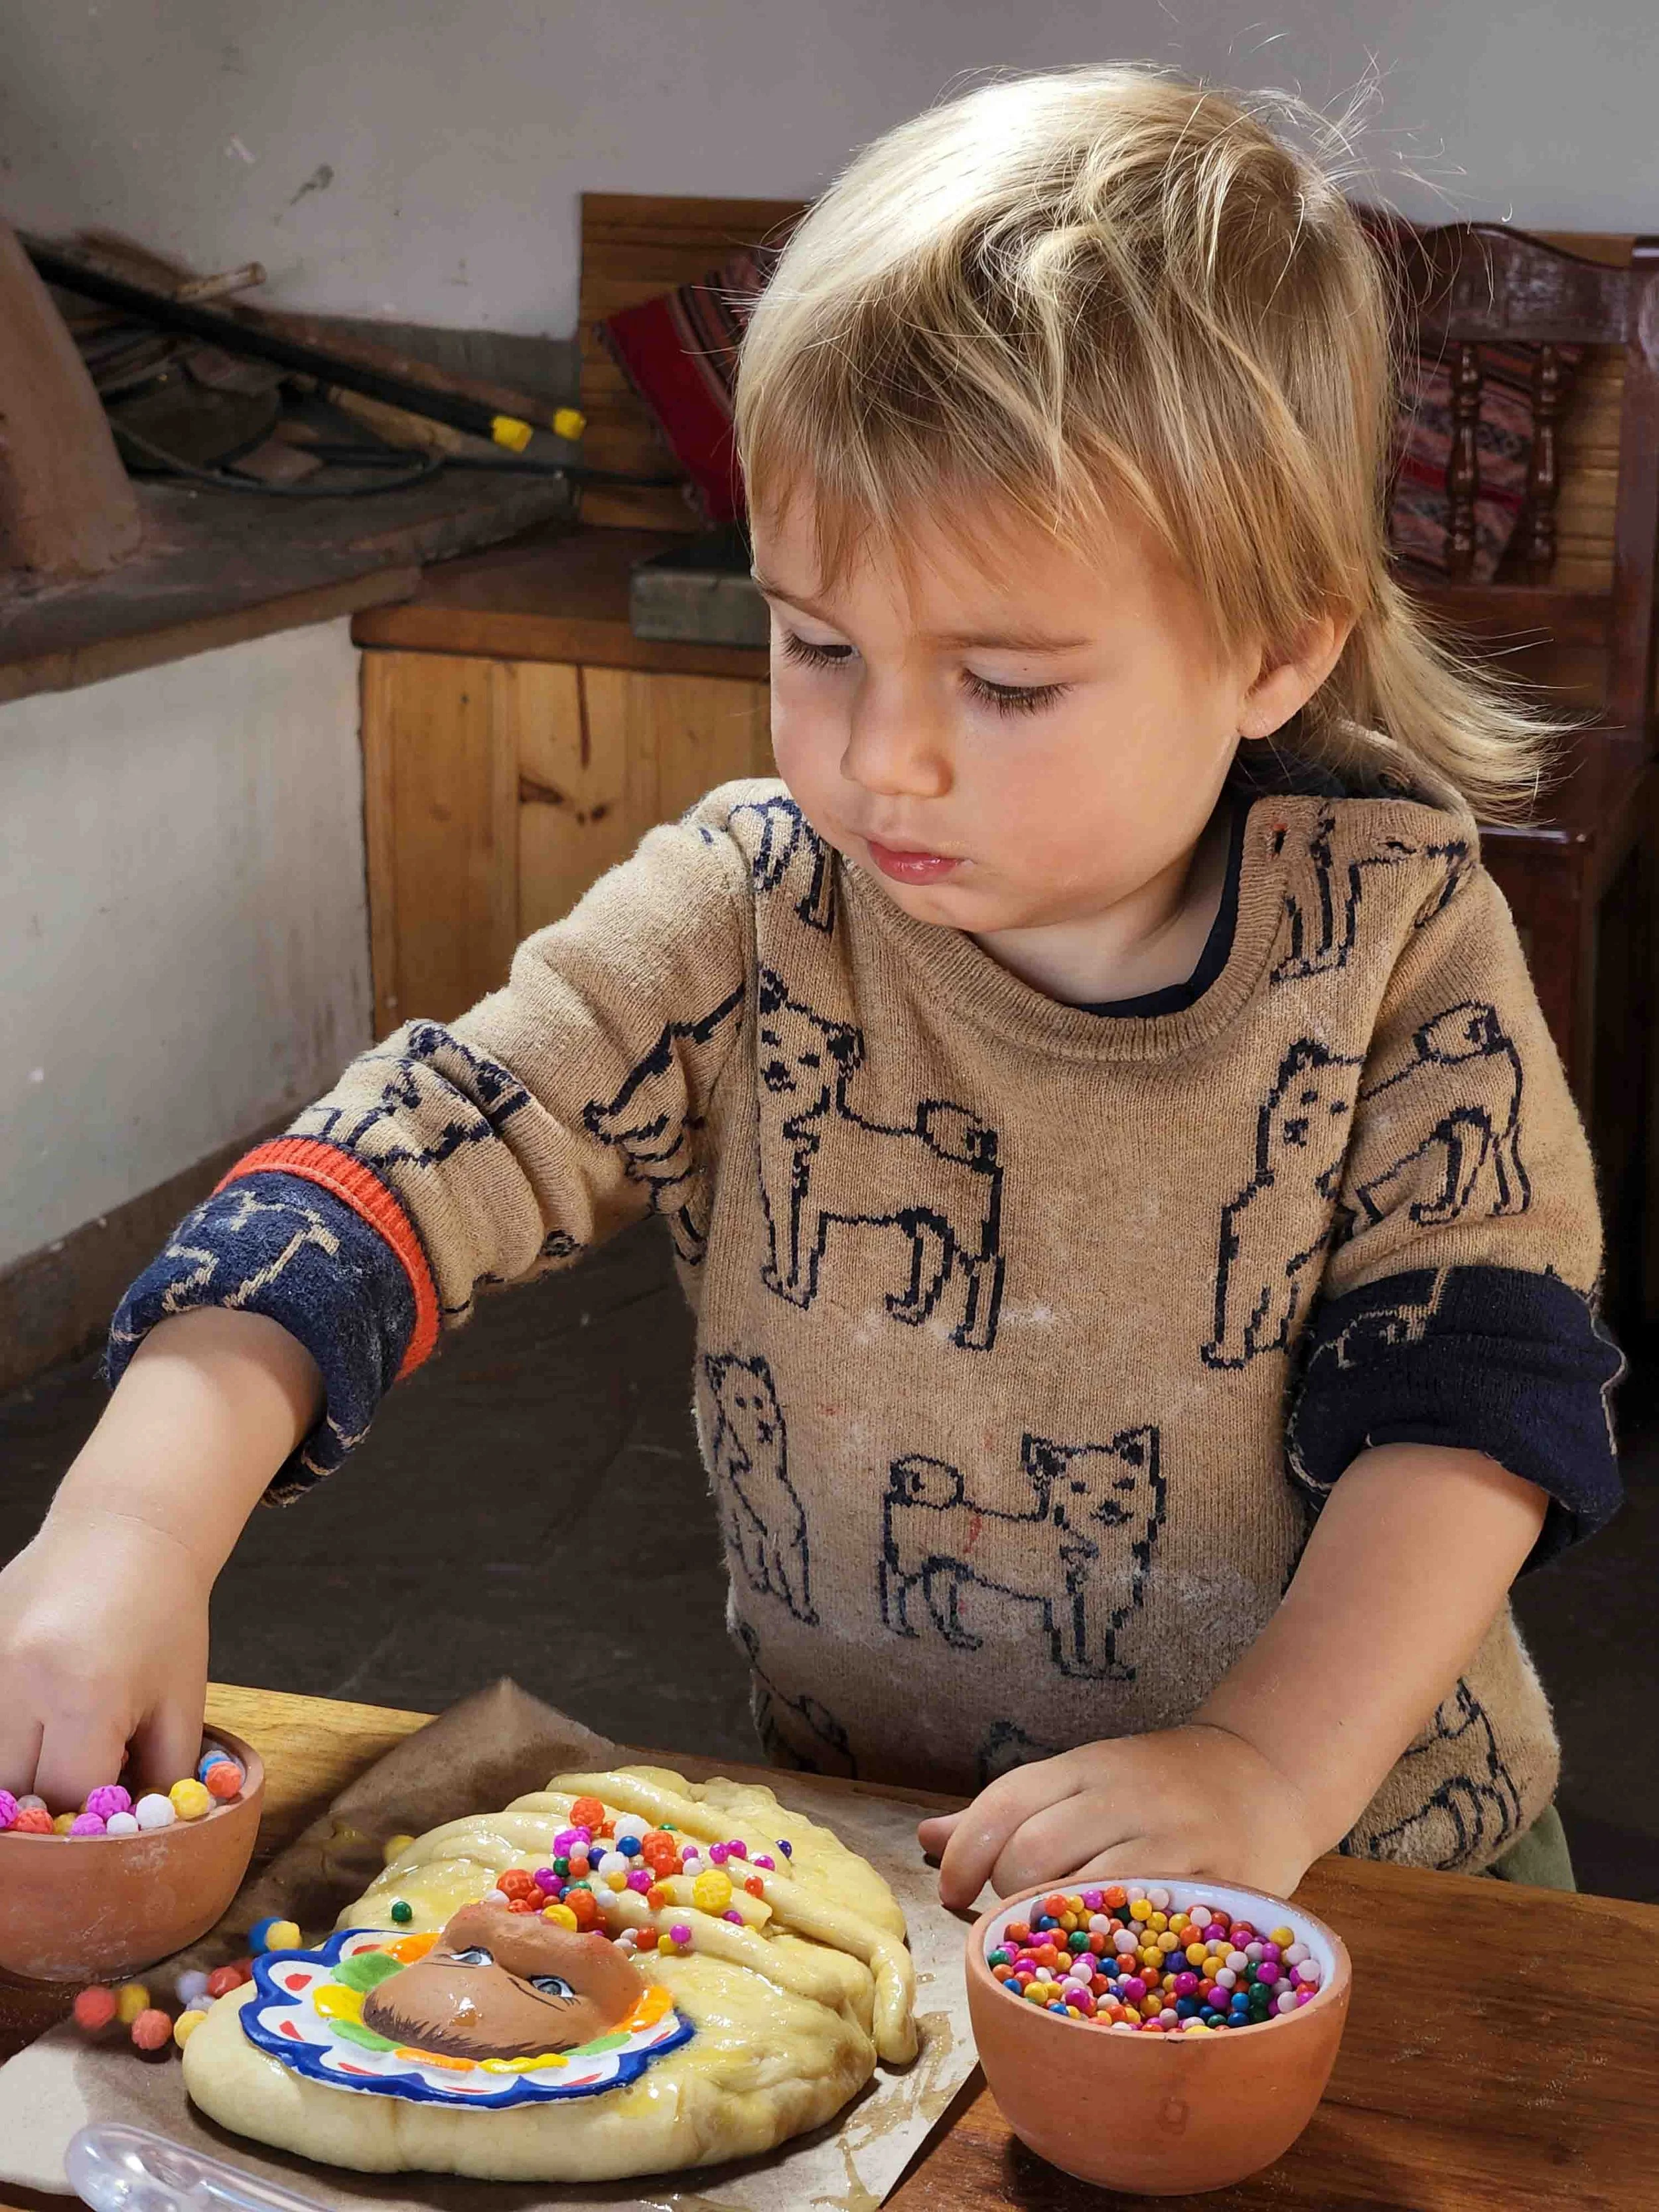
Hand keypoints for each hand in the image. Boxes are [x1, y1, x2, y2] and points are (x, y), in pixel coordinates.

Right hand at [0, 1509, 210, 1810]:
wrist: (125, 1530)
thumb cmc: (165, 1616)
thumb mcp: (182, 1700)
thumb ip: (160, 1776)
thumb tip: (133, 1836)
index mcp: (84, 1693)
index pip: (66, 1797)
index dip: (90, 1816)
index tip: (108, 1815)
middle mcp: (18, 1681)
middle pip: (13, 1788)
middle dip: (48, 1801)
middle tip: (81, 1785)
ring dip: (19, 1770)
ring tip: (62, 1743)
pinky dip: (7, 1733)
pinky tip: (41, 1719)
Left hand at [916, 1725, 1317, 1909]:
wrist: (1266, 1776)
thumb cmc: (1159, 1785)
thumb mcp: (1082, 1779)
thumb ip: (1008, 1813)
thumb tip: (926, 1841)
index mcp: (1085, 1766)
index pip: (1004, 1802)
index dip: (963, 1853)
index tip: (949, 1892)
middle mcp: (1123, 1795)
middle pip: (1033, 1851)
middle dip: (1007, 1895)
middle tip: (1015, 1919)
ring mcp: (1170, 1838)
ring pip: (1085, 1891)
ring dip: (1057, 1928)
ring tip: (1058, 1942)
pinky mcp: (1211, 1883)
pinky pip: (1145, 1925)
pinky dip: (1113, 1948)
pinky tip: (1104, 1960)